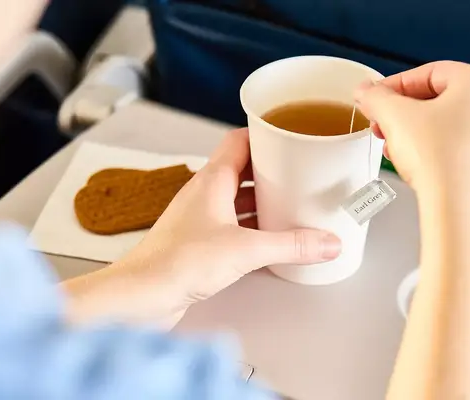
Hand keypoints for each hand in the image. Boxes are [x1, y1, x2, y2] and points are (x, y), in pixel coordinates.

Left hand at [65, 129, 340, 327]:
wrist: (142, 295)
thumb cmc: (179, 262)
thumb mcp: (245, 249)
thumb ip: (290, 245)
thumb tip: (327, 242)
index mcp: (212, 180)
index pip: (239, 141)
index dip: (264, 135)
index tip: (291, 136)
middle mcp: (205, 194)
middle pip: (243, 170)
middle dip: (272, 171)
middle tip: (302, 174)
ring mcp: (200, 217)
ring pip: (238, 199)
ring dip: (263, 201)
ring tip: (293, 205)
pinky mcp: (199, 242)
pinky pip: (232, 225)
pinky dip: (252, 227)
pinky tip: (271, 238)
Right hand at [355, 61, 469, 222]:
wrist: (465, 213)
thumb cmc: (440, 161)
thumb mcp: (395, 118)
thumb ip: (376, 98)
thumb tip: (367, 92)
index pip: (429, 73)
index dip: (394, 86)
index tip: (376, 99)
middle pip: (442, 100)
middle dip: (405, 115)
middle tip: (384, 128)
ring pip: (454, 127)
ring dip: (421, 136)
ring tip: (399, 152)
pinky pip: (467, 153)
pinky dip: (442, 156)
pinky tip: (423, 171)